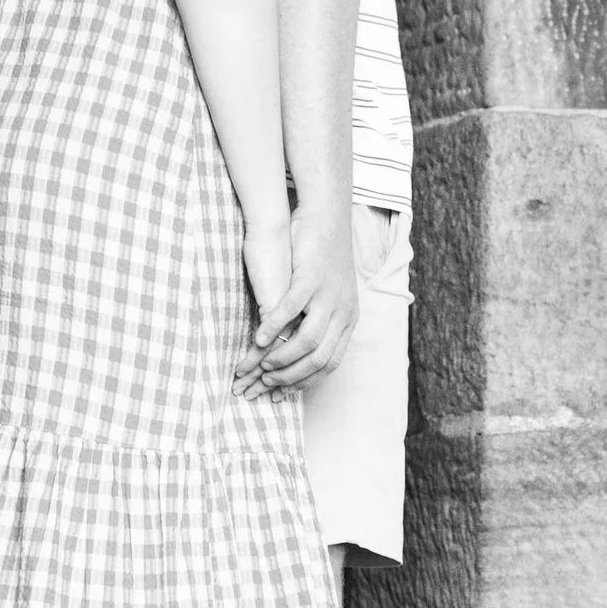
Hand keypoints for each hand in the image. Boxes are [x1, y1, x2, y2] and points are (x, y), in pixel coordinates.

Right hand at [240, 208, 358, 395]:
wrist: (326, 216)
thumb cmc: (320, 257)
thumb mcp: (328, 295)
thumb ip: (317, 321)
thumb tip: (299, 350)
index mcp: (348, 318)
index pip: (330, 364)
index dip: (305, 381)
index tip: (283, 391)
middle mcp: (343, 311)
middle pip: (318, 359)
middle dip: (290, 376)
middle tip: (267, 381)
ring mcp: (329, 295)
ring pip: (307, 341)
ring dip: (282, 357)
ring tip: (262, 364)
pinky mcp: (311, 278)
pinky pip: (291, 311)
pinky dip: (273, 328)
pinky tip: (258, 337)